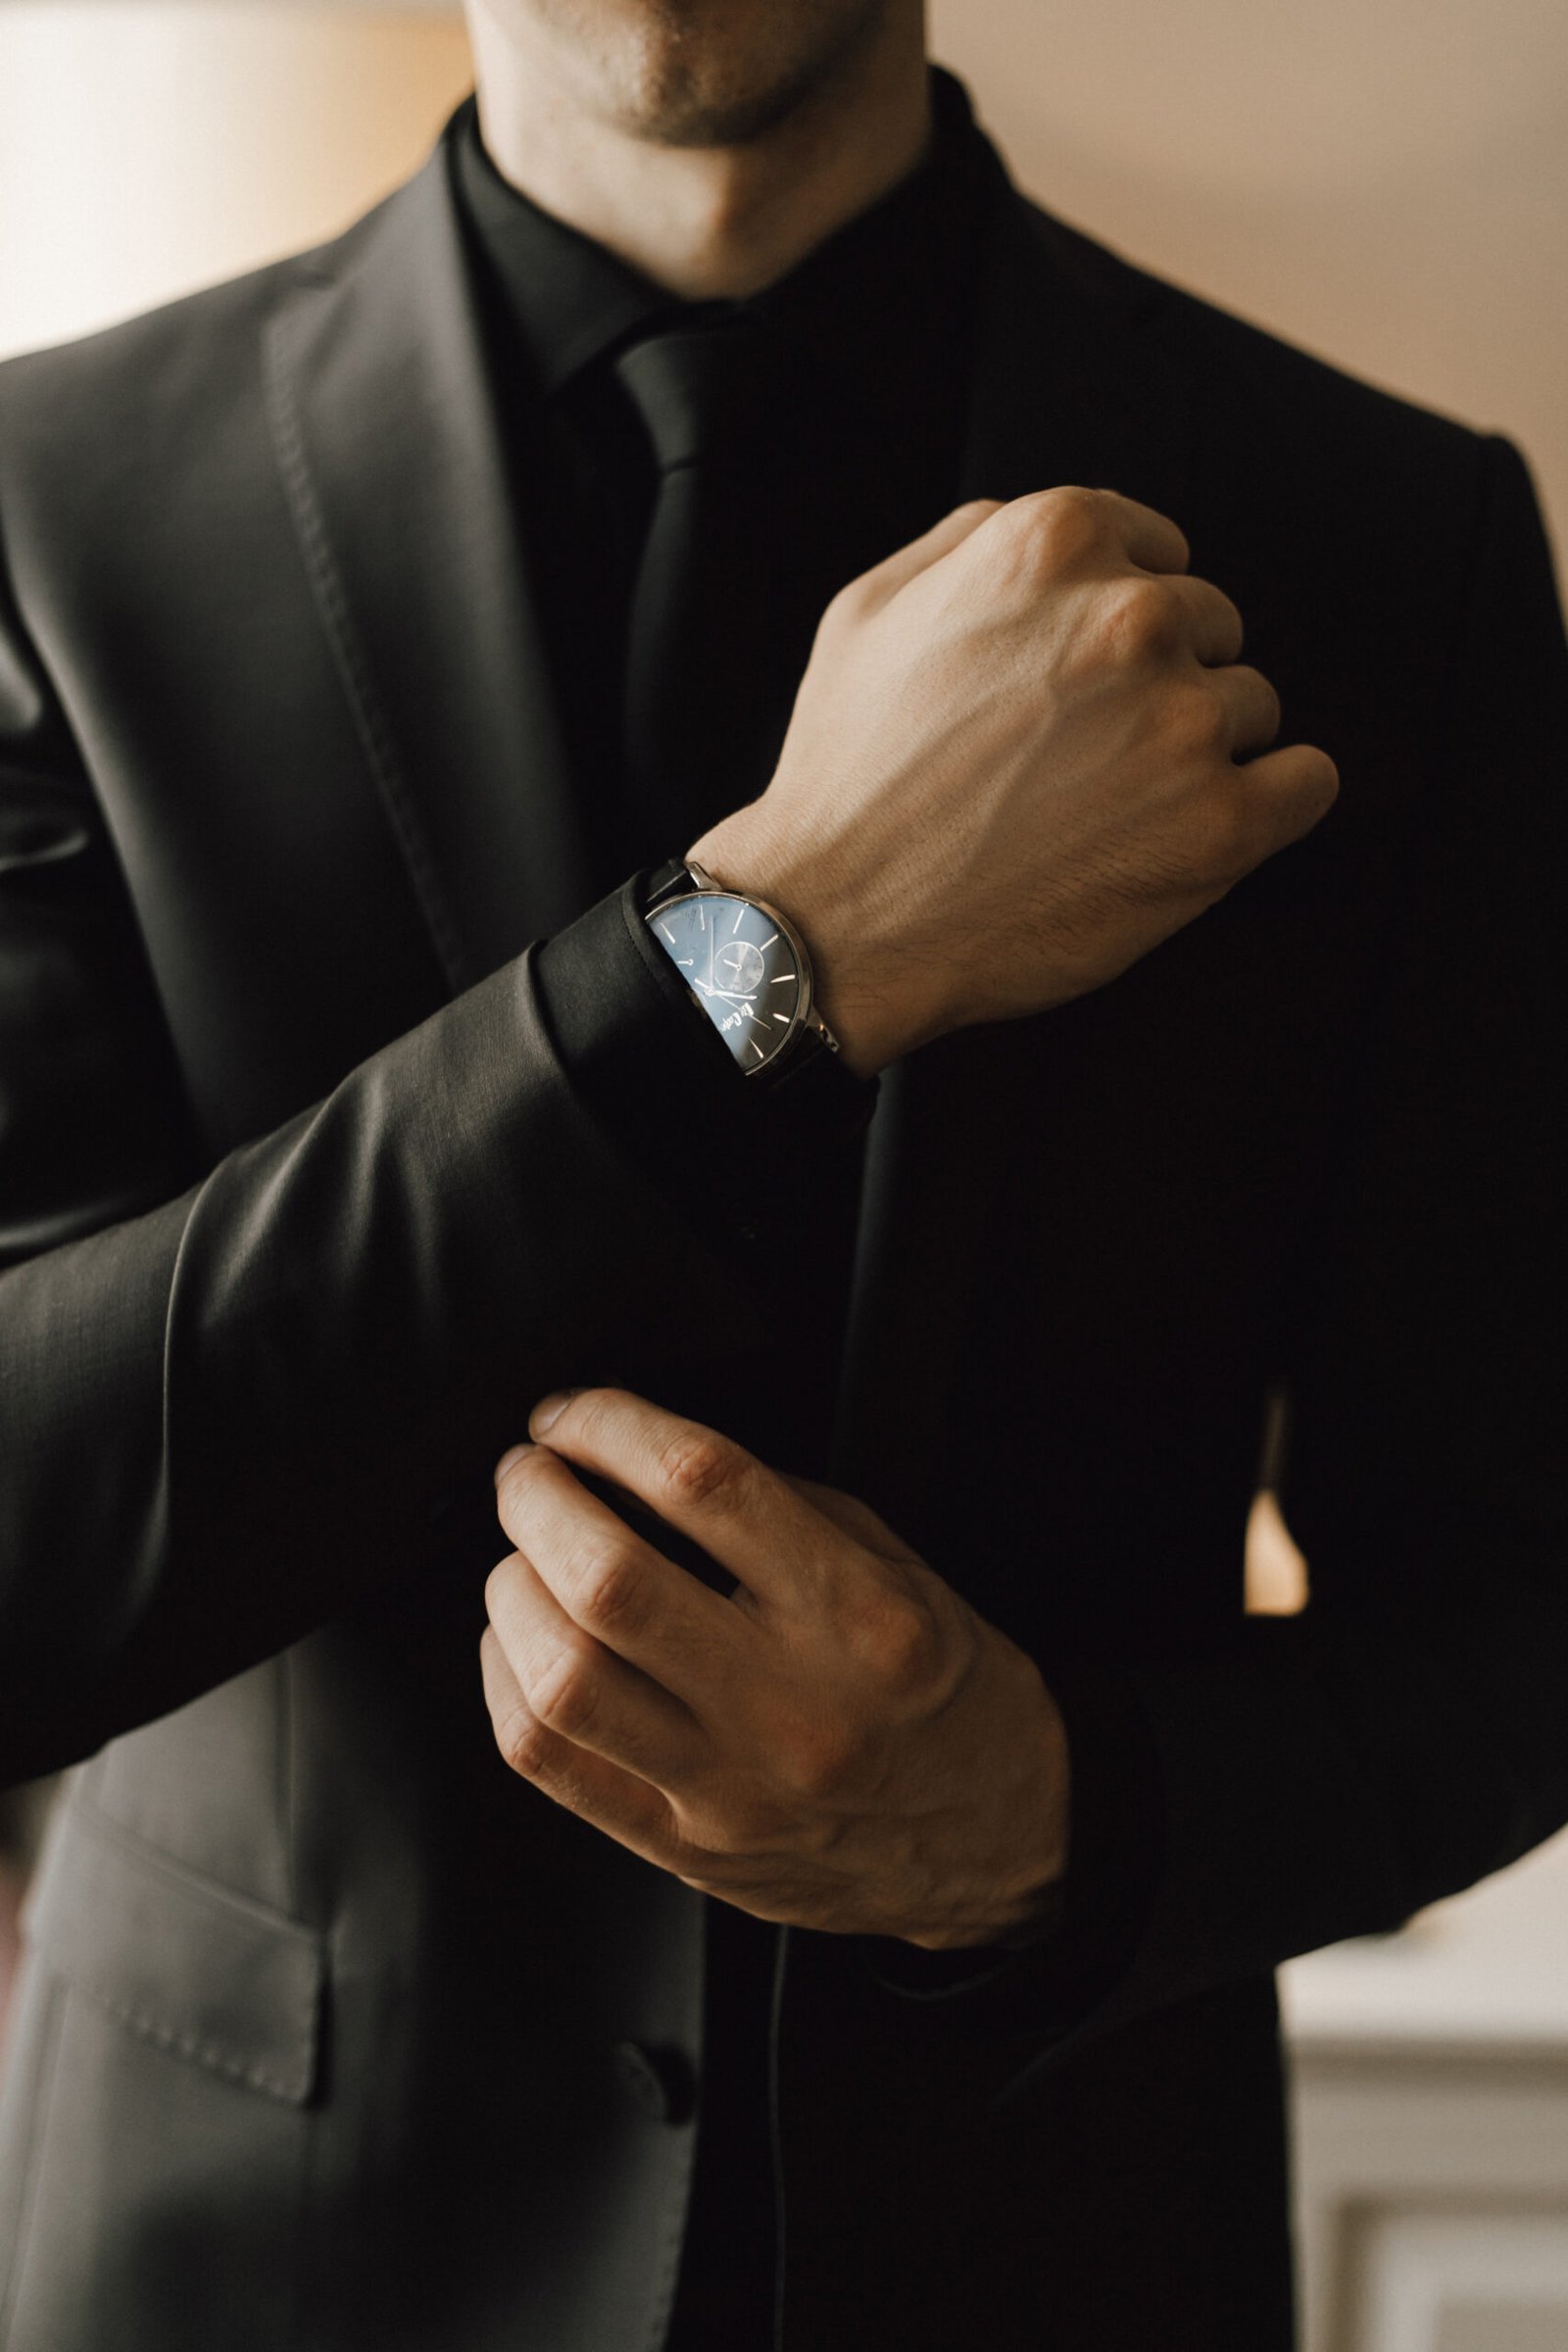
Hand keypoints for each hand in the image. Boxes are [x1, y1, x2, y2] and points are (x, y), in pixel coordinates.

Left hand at [481, 1389, 1069, 1949]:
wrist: (994, 1849)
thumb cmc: (941, 1692)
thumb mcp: (900, 1569)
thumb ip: (778, 1508)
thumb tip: (637, 1457)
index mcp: (859, 1615)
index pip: (704, 1483)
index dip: (612, 1426)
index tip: (576, 1415)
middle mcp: (792, 1705)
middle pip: (609, 1581)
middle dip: (539, 1500)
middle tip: (531, 1474)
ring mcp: (730, 1789)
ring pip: (562, 1681)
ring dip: (512, 1591)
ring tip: (522, 1557)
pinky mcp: (682, 1849)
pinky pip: (549, 1761)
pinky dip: (506, 1681)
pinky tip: (520, 1642)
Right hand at [687, 487, 1337, 1073]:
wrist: (842, 922)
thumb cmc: (849, 771)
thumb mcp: (872, 609)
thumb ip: (974, 540)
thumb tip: (1061, 529)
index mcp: (1054, 541)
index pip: (1161, 553)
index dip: (1124, 624)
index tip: (1085, 682)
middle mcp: (1131, 614)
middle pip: (1211, 627)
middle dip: (1161, 685)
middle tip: (1082, 760)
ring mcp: (1181, 721)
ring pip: (1253, 707)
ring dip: (1199, 753)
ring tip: (1110, 811)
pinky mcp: (1218, 824)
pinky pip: (1308, 781)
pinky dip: (1273, 804)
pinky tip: (1202, 831)